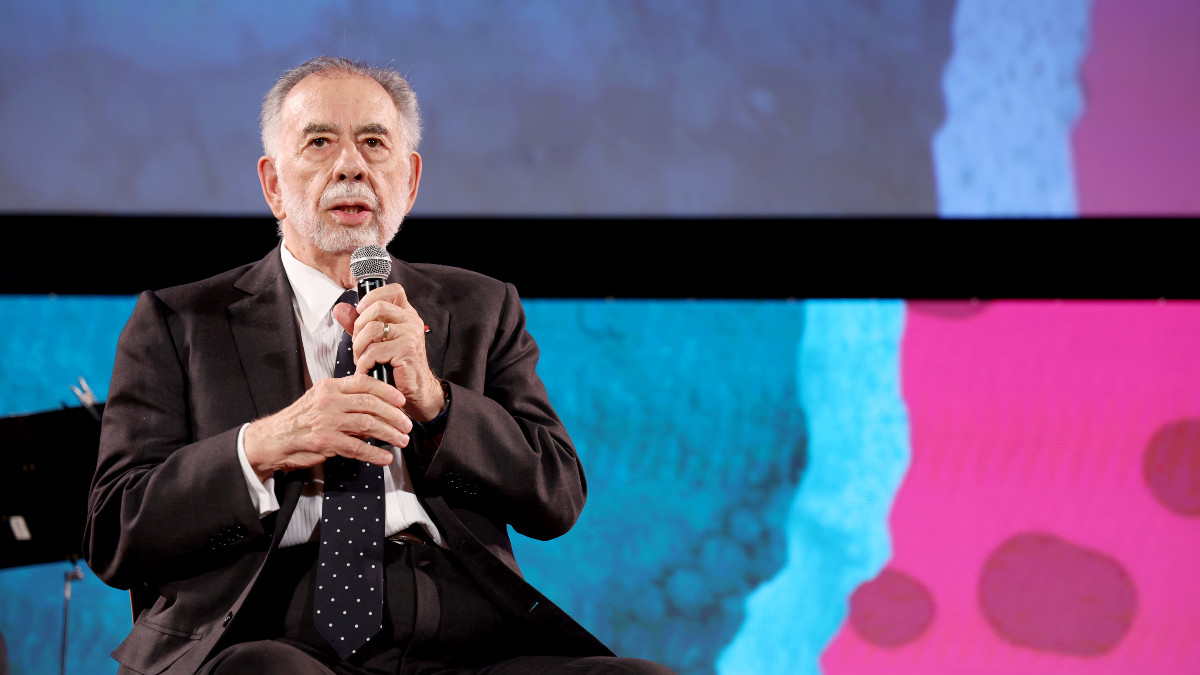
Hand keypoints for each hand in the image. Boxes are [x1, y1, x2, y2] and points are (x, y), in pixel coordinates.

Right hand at [243, 375, 411, 481]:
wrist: (272, 440)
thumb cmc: (298, 421)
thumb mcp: (319, 400)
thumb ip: (343, 399)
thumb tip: (374, 405)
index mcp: (330, 387)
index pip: (364, 383)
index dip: (387, 391)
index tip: (401, 401)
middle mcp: (329, 401)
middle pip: (371, 404)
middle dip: (394, 416)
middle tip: (406, 425)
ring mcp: (327, 421)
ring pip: (368, 424)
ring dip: (389, 434)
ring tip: (401, 441)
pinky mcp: (325, 441)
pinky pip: (357, 447)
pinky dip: (374, 454)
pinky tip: (385, 458)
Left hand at [333, 283, 444, 422]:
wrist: (414, 392)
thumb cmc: (396, 366)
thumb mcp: (375, 341)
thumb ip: (358, 324)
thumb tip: (340, 309)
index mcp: (406, 315)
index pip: (394, 290)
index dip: (373, 296)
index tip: (361, 310)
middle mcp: (411, 321)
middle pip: (377, 307)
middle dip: (359, 327)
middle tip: (358, 345)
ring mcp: (411, 335)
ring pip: (372, 329)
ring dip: (359, 347)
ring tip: (361, 360)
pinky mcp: (407, 351)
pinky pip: (375, 351)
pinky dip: (365, 363)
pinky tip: (367, 370)